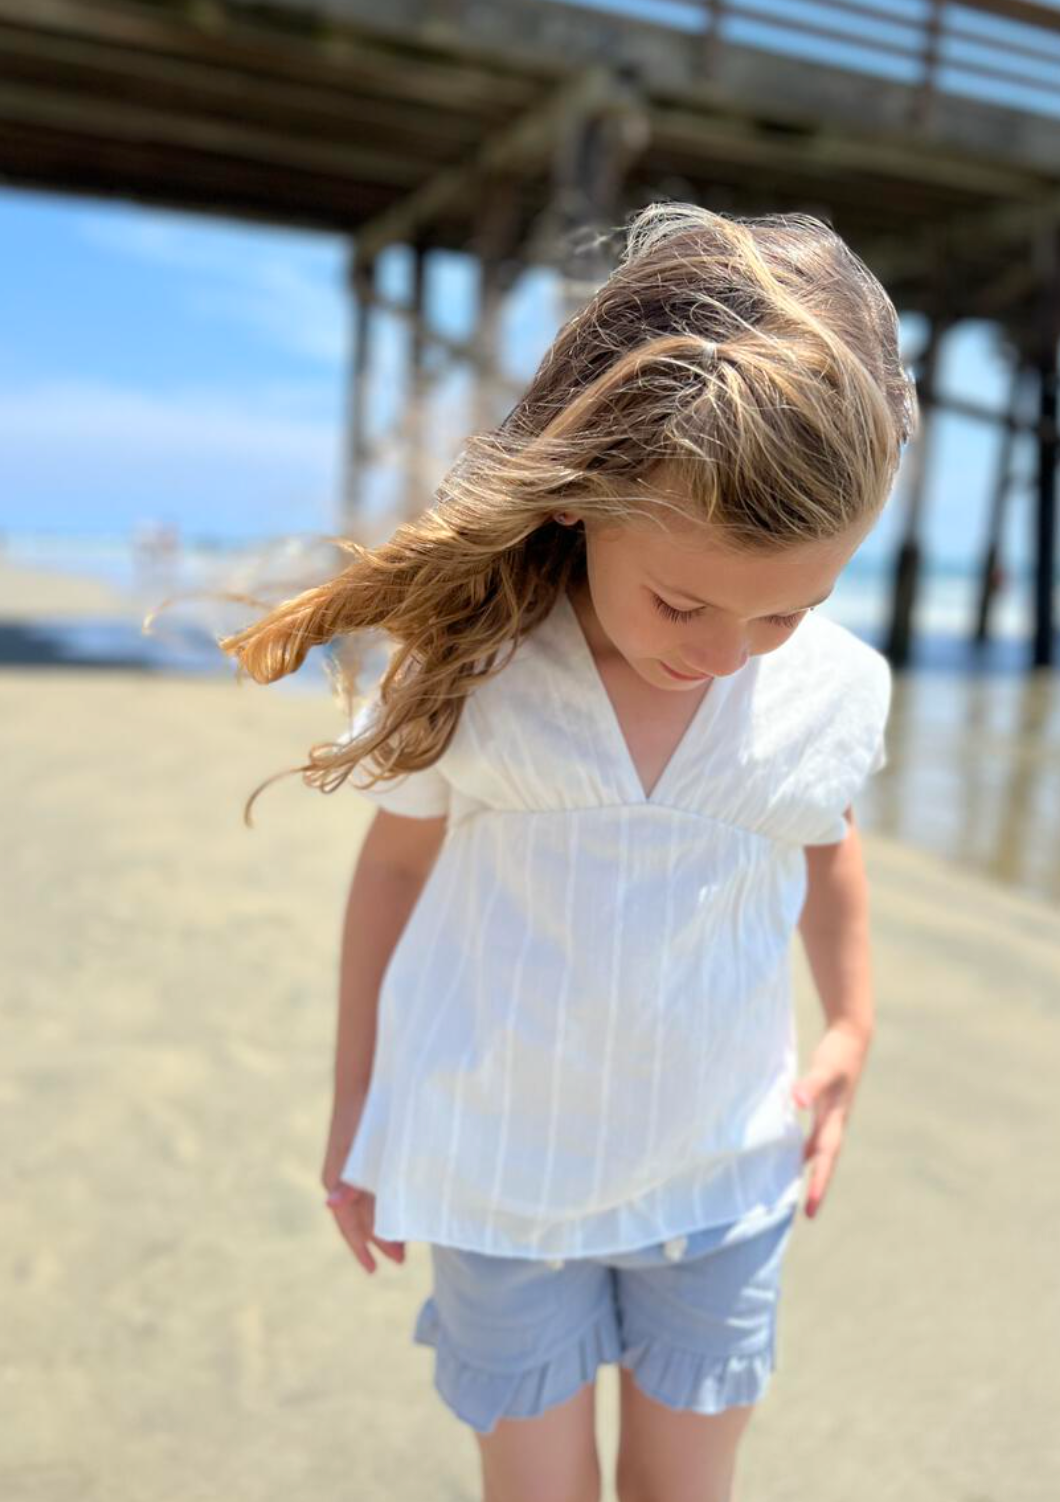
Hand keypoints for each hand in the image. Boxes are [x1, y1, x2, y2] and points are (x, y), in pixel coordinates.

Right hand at [322, 1094, 405, 1273]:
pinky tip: (402, 1204)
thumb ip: (348, 1180)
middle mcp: (342, 1179)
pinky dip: (386, 1202)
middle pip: (361, 1219)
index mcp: (338, 1181)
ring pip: (369, 1205)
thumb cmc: (361, 1115)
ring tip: (404, 1239)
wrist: (361, 1080)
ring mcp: (353, 1169)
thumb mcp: (357, 1149)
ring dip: (384, 1222)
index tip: (375, 1269)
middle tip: (400, 1259)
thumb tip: (331, 1205)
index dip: (362, 1248)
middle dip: (379, 1240)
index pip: (349, 1225)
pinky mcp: (365, 1158)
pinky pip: (373, 1189)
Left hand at [791, 1023, 871, 1219]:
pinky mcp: (825, 1106)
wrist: (852, 1037)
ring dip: (811, 1170)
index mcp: (835, 1119)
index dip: (818, 1183)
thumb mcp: (824, 1069)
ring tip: (799, 1192)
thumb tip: (796, 1101)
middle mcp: (834, 1122)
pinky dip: (804, 1148)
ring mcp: (831, 1115)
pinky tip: (792, 1154)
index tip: (811, 1209)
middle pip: (825, 1161)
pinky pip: (814, 1136)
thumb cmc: (838, 1053)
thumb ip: (809, 1085)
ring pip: (820, 1151)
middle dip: (818, 1186)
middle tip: (810, 1214)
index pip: (825, 1158)